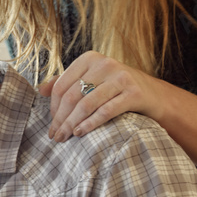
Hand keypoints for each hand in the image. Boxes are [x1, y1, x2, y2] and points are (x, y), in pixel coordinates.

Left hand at [39, 51, 164, 141]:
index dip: (53, 108)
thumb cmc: (117, 89)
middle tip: (55, 136)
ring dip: (71, 124)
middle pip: (72, 96)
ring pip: (86, 104)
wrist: (155, 96)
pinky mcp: (134, 93)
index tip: (51, 125)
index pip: (61, 86)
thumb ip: (67, 82)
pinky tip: (80, 133)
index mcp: (90, 58)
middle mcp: (105, 64)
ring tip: (64, 137)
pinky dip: (90, 124)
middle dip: (60, 119)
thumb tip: (41, 90)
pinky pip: (105, 111)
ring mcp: (121, 77)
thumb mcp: (92, 80)